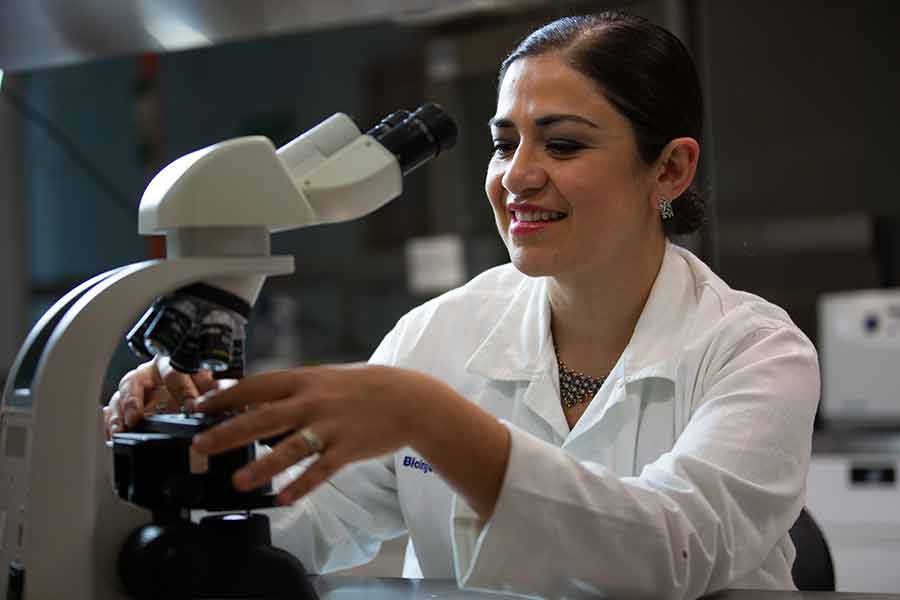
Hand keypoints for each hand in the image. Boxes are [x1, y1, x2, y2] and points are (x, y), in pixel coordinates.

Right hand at [102, 355, 220, 436]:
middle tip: (139, 417)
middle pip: (138, 379)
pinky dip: (112, 421)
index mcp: (176, 364)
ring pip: (122, 392)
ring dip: (122, 410)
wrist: (189, 390)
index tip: (190, 407)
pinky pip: (112, 407)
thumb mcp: (213, 387)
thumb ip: (222, 394)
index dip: (183, 390)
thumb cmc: (201, 383)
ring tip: (125, 427)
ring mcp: (137, 386)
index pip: (177, 372)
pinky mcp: (125, 401)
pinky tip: (114, 434)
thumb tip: (240, 407)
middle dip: (137, 400)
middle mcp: (152, 372)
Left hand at [190, 364, 426, 505]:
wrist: (409, 398)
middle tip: (200, 446)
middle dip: (228, 431)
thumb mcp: (325, 379)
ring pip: (290, 447)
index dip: (224, 397)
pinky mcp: (348, 448)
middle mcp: (313, 401)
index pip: (256, 386)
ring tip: (238, 481)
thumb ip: (293, 390)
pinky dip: (302, 485)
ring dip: (262, 466)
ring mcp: (331, 426)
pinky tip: (284, 498)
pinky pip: (321, 470)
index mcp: (305, 380)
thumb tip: (255, 401)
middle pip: (263, 416)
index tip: (198, 408)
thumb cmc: (363, 388)